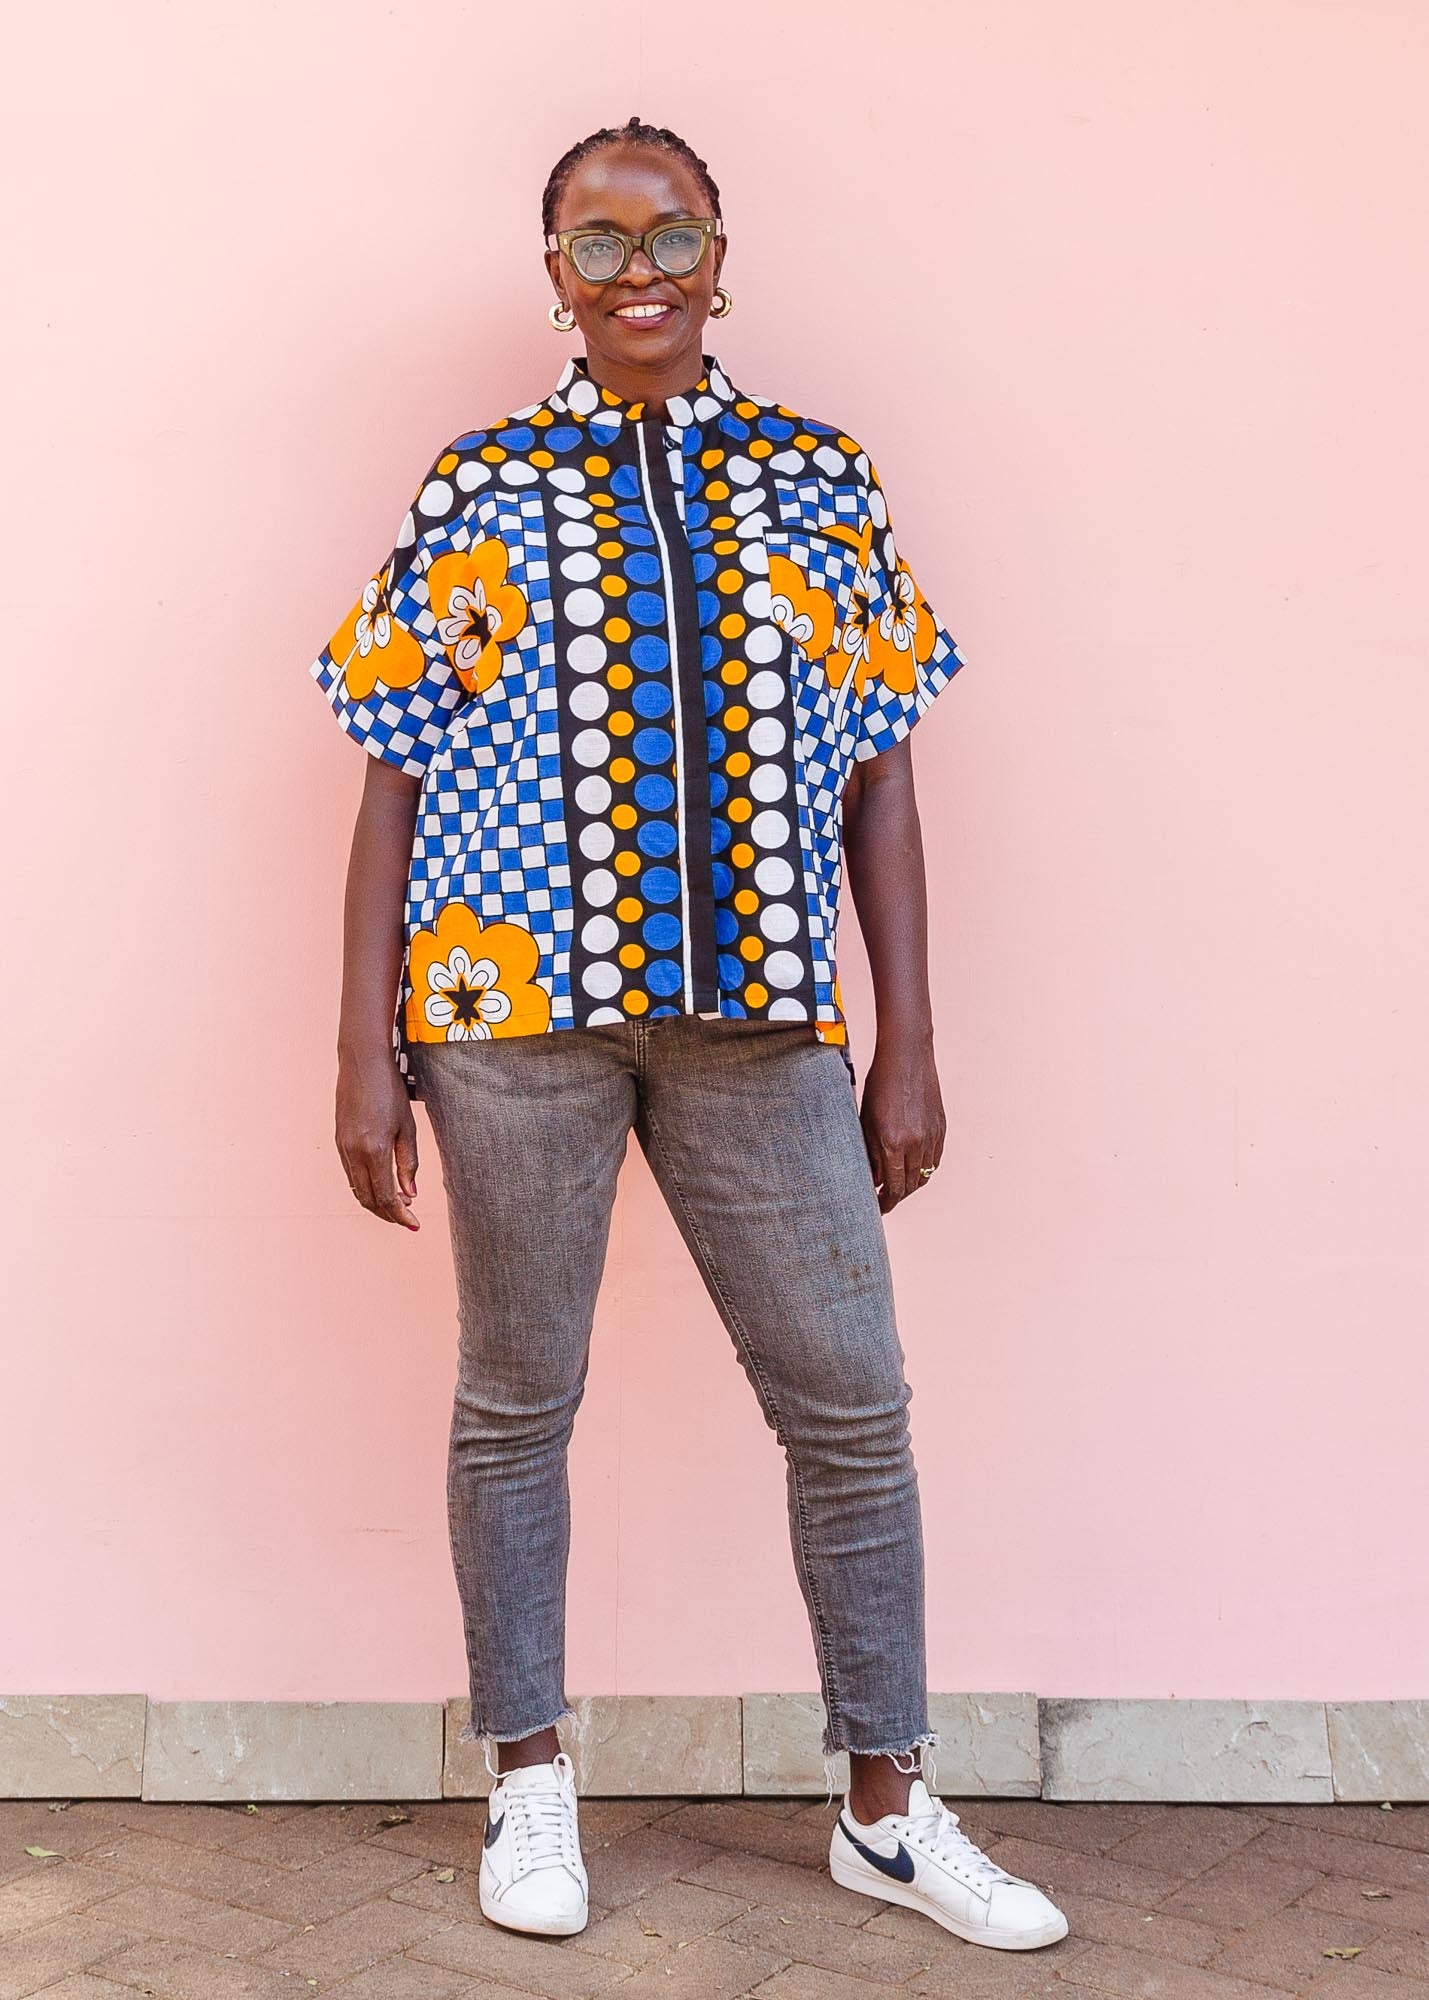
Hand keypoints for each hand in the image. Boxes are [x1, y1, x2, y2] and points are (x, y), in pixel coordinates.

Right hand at [335, 1052, 420, 1229]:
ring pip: (357, 1189)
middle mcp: (354, 1153)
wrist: (362, 1064)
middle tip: (408, 1217)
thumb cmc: (390, 1091)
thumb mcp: (408, 1127)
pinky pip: (351, 1175)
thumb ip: (408, 1162)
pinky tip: (381, 1184)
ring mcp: (343, 1148)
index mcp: (374, 1150)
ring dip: (377, 1202)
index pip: (386, 1196)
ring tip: (398, 1203)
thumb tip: (410, 1193)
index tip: (414, 1224)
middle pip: (369, 1199)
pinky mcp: (339, 1142)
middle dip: (388, 1213)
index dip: (400, 1215)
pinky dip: (366, 1187)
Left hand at [859, 1037, 945, 1213]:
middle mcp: (915, 1142)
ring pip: (925, 1175)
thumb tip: (874, 1180)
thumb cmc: (879, 1084)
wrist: (907, 1056)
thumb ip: (870, 1153)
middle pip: (910, 1186)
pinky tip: (913, 1169)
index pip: (893, 1187)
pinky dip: (925, 1169)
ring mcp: (932, 1136)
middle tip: (885, 1199)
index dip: (886, 1202)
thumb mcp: (867, 1120)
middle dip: (898, 1196)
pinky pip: (935, 1160)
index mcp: (892, 1142)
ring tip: (898, 1186)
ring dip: (911, 1185)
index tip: (879, 1209)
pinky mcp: (942, 1128)